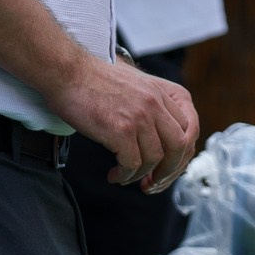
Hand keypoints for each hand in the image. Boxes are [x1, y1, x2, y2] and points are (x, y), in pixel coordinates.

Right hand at [51, 54, 197, 188]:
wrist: (67, 72)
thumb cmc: (92, 80)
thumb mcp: (133, 84)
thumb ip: (150, 104)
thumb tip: (155, 134)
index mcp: (161, 93)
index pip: (187, 128)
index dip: (180, 152)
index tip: (167, 165)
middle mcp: (155, 104)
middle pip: (179, 146)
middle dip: (169, 170)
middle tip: (154, 182)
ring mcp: (140, 117)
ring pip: (155, 159)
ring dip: (141, 175)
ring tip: (125, 178)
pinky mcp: (120, 130)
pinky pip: (132, 164)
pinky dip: (124, 175)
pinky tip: (114, 175)